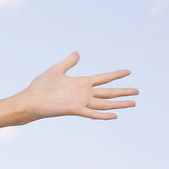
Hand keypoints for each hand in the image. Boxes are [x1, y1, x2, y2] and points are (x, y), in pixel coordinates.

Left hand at [19, 52, 137, 120]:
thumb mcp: (57, 70)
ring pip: (104, 103)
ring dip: (119, 104)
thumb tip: (77, 53)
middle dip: (123, 91)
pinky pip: (92, 113)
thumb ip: (68, 62)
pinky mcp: (74, 109)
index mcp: (81, 83)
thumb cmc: (41, 86)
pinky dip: (103, 115)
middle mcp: (84, 93)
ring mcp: (80, 102)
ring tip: (133, 103)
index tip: (128, 71)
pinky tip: (115, 116)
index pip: (103, 78)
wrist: (31, 99)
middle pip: (108, 92)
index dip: (115, 75)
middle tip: (138, 91)